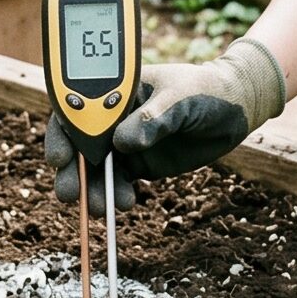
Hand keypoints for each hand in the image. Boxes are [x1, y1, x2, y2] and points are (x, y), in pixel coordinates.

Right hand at [44, 37, 286, 214]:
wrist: (235, 109)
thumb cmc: (206, 89)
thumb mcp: (181, 97)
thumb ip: (153, 118)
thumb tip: (122, 142)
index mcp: (117, 89)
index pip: (77, 106)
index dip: (62, 131)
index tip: (60, 156)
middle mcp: (115, 116)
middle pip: (79, 142)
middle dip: (70, 168)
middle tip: (68, 193)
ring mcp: (126, 140)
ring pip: (95, 167)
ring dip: (91, 188)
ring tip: (100, 208)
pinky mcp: (140, 162)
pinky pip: (117, 180)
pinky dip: (114, 194)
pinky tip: (121, 203)